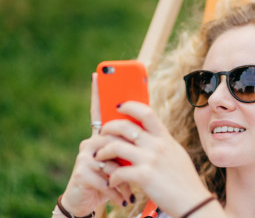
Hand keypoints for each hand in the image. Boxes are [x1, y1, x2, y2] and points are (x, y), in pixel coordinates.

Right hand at [59, 73, 128, 216]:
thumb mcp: (125, 161)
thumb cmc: (113, 180)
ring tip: (130, 192)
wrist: (95, 205)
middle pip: (112, 135)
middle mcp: (91, 141)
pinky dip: (119, 190)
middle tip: (138, 166)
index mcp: (104, 137)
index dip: (99, 93)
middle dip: (126, 152)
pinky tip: (124, 199)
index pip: (101, 111)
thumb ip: (131, 144)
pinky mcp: (82, 171)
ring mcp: (85, 155)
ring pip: (113, 157)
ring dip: (126, 178)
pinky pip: (107, 176)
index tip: (97, 74)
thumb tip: (147, 126)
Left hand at [94, 101, 211, 216]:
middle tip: (101, 134)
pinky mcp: (144, 176)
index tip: (119, 106)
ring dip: (102, 151)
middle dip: (108, 128)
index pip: (146, 112)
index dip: (129, 106)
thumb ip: (162, 143)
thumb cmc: (184, 180)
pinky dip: (111, 177)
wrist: (193, 201)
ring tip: (99, 157)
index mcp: (165, 138)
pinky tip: (112, 182)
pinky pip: (118, 172)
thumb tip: (149, 135)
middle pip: (125, 126)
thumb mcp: (176, 154)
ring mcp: (150, 159)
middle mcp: (157, 145)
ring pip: (116, 146)